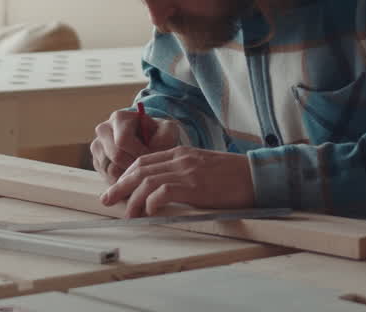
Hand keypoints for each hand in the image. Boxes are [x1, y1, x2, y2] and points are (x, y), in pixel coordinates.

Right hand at [90, 108, 180, 183]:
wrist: (147, 138)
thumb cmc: (158, 133)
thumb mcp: (168, 130)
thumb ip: (165, 137)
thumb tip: (151, 149)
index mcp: (119, 118)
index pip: (123, 140)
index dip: (140, 153)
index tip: (154, 159)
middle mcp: (104, 130)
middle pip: (115, 157)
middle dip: (135, 167)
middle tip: (150, 170)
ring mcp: (98, 147)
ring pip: (109, 170)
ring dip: (129, 176)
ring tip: (144, 175)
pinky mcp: (97, 161)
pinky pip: (107, 178)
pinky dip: (122, 182)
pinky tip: (135, 179)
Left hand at [100, 147, 254, 216]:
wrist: (258, 176)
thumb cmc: (233, 176)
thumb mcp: (202, 169)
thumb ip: (182, 174)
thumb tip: (162, 192)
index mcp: (180, 153)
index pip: (143, 161)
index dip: (125, 175)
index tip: (116, 188)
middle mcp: (180, 158)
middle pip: (139, 168)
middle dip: (119, 185)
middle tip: (107, 199)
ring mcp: (187, 170)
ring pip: (147, 180)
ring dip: (132, 198)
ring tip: (127, 213)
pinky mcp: (196, 185)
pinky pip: (164, 191)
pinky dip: (152, 201)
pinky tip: (148, 212)